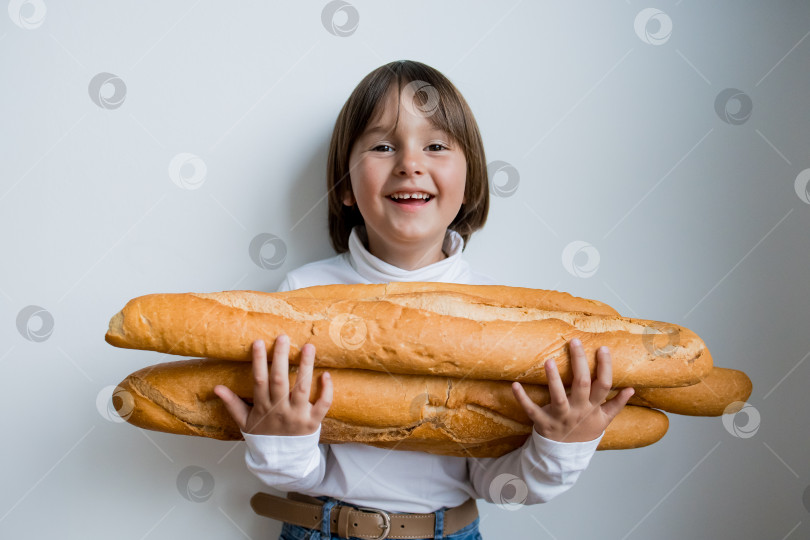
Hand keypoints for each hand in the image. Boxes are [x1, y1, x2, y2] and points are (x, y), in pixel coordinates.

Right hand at [213, 334, 332, 435]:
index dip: (258, 361)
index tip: (258, 342)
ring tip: (308, 347)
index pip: (259, 381)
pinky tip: (326, 374)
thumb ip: (232, 403)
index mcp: (263, 407)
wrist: (281, 461)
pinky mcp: (313, 422)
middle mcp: (280, 410)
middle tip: (283, 337)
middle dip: (281, 357)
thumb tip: (216, 388)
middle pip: (280, 380)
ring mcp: (298, 416)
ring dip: (306, 367)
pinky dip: (326, 390)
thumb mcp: (245, 421)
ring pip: (302, 388)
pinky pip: (323, 405)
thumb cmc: (263, 436)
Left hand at [511, 338, 633, 442]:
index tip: (603, 348)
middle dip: (579, 362)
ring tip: (549, 361)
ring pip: (558, 397)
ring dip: (553, 379)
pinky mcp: (542, 422)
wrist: (566, 456)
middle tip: (575, 342)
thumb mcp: (604, 420)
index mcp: (593, 408)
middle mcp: (578, 411)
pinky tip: (515, 385)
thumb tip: (631, 388)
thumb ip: (616, 404)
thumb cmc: (584, 432)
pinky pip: (531, 410)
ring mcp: (560, 417)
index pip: (604, 385)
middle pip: (582, 384)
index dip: (605, 367)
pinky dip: (522, 398)